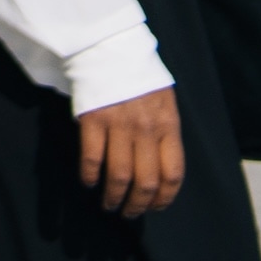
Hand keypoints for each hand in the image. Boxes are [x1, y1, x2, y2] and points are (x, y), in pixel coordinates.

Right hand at [79, 85, 183, 217]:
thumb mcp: (164, 102)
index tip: (155, 207)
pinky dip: (89, 175)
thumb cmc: (138, 75)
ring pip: (119, 175)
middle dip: (138, 205)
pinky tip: (88, 182)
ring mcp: (118, 125)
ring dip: (113, 196)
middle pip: (146, 181)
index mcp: (168, 126)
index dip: (164, 198)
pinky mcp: (92, 119)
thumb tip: (163, 167)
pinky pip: (91, 157)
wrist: (108, 46)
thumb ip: (165, 132)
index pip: (173, 175)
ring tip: (109, 204)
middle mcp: (146, 130)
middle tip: (129, 214)